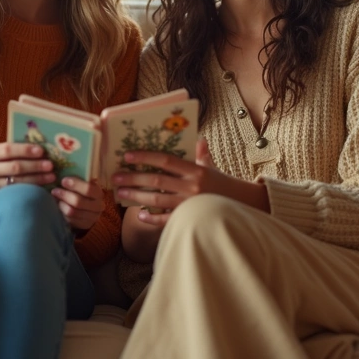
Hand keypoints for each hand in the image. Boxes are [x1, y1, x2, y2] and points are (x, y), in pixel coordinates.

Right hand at [0, 143, 54, 205]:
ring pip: (15, 184)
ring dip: (36, 181)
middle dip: (36, 167)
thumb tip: (37, 150)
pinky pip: (10, 196)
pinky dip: (25, 193)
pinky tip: (38, 191)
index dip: (27, 150)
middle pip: (15, 168)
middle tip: (51, 166)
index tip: (42, 151)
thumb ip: (6, 152)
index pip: (9, 150)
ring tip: (50, 178)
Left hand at [51, 178, 105, 231]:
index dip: (75, 184)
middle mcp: (98, 206)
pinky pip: (69, 220)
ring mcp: (91, 218)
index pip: (89, 189)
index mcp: (98, 193)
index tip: (63, 180)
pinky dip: (62, 212)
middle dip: (64, 195)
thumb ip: (79, 179)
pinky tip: (58, 206)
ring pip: (72, 212)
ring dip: (61, 204)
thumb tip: (64, 171)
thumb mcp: (84, 184)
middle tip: (55, 190)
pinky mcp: (84, 225)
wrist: (89, 210)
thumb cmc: (84, 193)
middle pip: (78, 202)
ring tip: (54, 198)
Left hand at [112, 138, 267, 225]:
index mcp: (196, 170)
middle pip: (157, 181)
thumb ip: (202, 154)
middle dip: (133, 178)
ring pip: (157, 200)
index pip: (166, 161)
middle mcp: (192, 187)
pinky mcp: (189, 219)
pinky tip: (140, 216)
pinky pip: (167, 220)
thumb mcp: (212, 167)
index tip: (127, 156)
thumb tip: (198, 138)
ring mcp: (190, 204)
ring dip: (136, 197)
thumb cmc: (223, 185)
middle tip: (115, 177)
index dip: (146, 157)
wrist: (243, 206)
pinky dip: (153, 218)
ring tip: (120, 195)